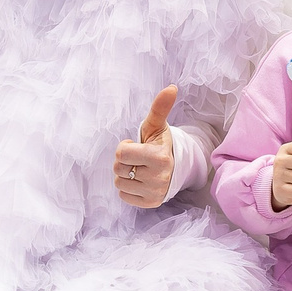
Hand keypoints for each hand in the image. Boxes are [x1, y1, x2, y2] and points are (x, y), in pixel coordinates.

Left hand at [116, 85, 178, 206]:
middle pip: (118, 169)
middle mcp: (158, 177)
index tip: (137, 146)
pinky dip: (128, 189)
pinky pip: (124, 196)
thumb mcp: (157, 125)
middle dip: (124, 162)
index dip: (125, 147)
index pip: (121, 153)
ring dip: (125, 175)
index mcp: (159, 157)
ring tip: (139, 170)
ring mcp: (155, 192)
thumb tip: (171, 88)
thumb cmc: (159, 144)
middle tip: (138, 159)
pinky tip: (139, 181)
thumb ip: (160, 107)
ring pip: (119, 183)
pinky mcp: (150, 203)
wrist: (173, 167)